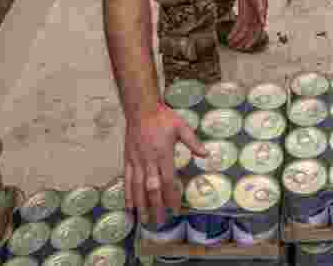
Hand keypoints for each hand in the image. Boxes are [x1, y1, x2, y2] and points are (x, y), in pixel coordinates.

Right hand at [125, 105, 206, 225]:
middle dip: (156, 206)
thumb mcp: (182, 127)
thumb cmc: (163, 118)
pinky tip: (129, 205)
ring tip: (144, 220)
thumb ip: (193, 142)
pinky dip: (127, 193)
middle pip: (152, 188)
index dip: (171, 196)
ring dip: (141, 205)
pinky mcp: (128, 160)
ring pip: (138, 187)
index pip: (168, 181)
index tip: (174, 210)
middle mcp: (149, 161)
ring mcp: (136, 161)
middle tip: (160, 222)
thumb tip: (206, 154)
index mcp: (163, 154)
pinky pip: (127, 180)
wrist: (141, 109)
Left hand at [228, 0, 267, 49]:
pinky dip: (235, 29)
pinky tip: (231, 34)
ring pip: (242, 29)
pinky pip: (238, 23)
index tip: (245, 47)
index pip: (255, 31)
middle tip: (235, 47)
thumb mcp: (259, 0)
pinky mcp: (243, 11)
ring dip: (237, 36)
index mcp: (259, 16)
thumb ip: (261, 11)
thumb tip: (264, 23)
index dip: (250, 40)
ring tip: (231, 42)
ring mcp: (248, 15)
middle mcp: (254, 18)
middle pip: (247, 32)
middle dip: (242, 40)